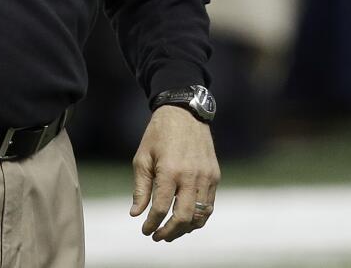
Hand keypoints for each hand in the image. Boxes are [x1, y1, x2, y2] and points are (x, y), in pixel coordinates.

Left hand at [130, 105, 219, 241]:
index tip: (145, 231)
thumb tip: (136, 214)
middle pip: (183, 217)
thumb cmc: (158, 135)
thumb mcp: (142, 158)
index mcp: (169, 171)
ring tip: (171, 233)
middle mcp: (191, 176)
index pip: (160, 207)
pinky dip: (198, 218)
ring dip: (185, 229)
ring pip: (200, 215)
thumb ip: (140, 188)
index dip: (152, 223)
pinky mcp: (215, 176)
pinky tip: (186, 220)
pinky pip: (209, 205)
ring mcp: (206, 177)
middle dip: (169, 231)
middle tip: (157, 237)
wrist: (184, 114)